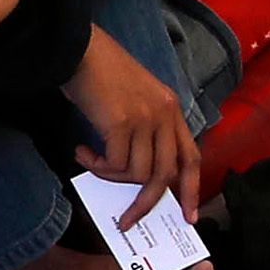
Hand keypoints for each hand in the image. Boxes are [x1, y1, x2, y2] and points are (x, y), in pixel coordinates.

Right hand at [66, 23, 202, 222]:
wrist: (78, 49)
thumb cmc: (100, 74)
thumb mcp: (135, 98)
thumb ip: (145, 129)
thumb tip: (135, 171)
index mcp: (172, 109)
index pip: (191, 156)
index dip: (192, 189)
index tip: (188, 215)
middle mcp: (165, 115)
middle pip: (166, 174)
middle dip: (147, 202)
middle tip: (129, 219)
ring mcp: (145, 119)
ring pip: (138, 173)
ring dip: (110, 177)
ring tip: (90, 162)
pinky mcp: (121, 123)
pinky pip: (114, 164)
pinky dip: (96, 166)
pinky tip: (81, 151)